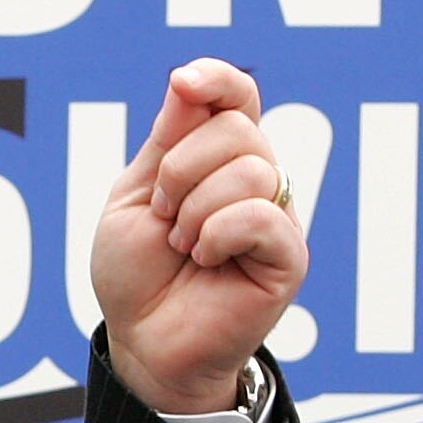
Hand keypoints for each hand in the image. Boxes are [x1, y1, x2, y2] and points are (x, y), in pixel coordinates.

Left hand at [92, 57, 308, 414]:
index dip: (217, 79)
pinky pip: (261, 216)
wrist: (144, 343)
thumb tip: (186, 81)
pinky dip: (218, 232)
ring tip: (182, 245)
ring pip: (251, 169)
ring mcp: (276, 217)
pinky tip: (204, 258)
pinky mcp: (288, 257)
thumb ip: (164, 142)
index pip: (238, 97)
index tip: (184, 83)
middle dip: (180, 169)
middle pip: (237, 128)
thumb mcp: (134, 198)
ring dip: (195, 209)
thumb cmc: (138, 275)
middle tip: (163, 215)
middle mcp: (257, 180)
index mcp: (219, 159)